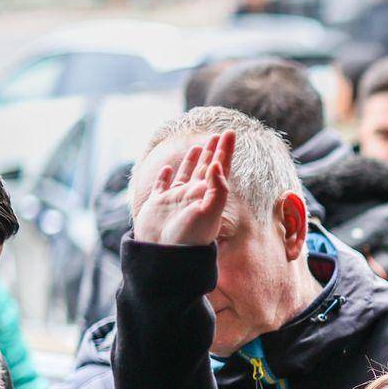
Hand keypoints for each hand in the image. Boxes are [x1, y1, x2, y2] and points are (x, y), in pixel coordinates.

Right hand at [134, 131, 233, 246]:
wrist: (166, 255)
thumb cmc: (190, 236)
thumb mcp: (209, 212)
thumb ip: (218, 189)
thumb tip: (217, 164)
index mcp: (208, 195)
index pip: (219, 167)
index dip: (225, 150)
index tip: (230, 133)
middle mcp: (193, 195)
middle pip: (206, 168)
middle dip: (213, 151)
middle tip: (219, 134)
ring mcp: (175, 199)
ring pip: (186, 175)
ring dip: (193, 160)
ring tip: (198, 147)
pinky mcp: (157, 204)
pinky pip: (161, 186)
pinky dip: (164, 177)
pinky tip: (168, 169)